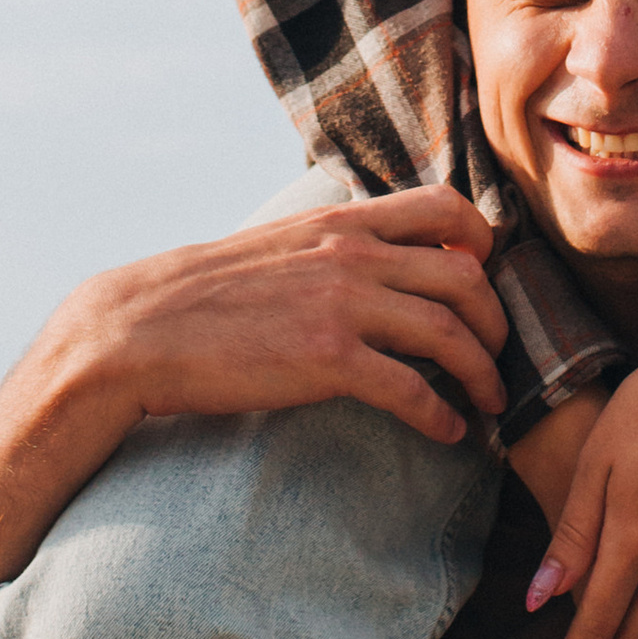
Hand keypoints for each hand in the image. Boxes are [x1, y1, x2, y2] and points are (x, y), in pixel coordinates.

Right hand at [55, 188, 506, 443]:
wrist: (140, 329)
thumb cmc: (205, 295)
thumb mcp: (280, 246)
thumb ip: (335, 246)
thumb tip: (379, 262)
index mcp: (342, 222)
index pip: (445, 206)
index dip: (482, 241)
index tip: (488, 278)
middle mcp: (352, 254)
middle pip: (466, 276)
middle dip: (496, 322)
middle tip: (497, 357)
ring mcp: (342, 305)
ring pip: (451, 333)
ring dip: (482, 374)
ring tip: (487, 403)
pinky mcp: (327, 359)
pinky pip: (412, 389)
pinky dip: (442, 415)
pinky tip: (448, 432)